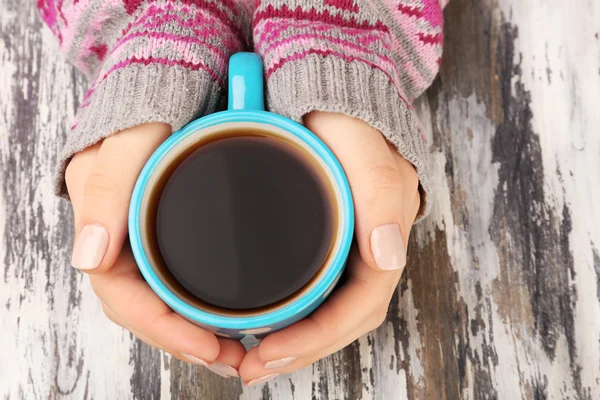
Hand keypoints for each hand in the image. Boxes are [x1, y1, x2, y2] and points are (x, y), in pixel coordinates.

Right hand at [66, 123, 245, 376]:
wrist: (183, 76)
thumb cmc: (155, 100)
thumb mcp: (130, 136)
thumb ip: (109, 185)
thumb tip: (91, 258)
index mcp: (105, 221)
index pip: (124, 296)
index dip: (164, 331)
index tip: (209, 349)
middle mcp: (122, 234)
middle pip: (147, 308)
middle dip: (186, 342)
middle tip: (233, 359)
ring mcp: (145, 234)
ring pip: (163, 299)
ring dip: (195, 331)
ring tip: (236, 349)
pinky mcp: (170, 228)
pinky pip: (178, 279)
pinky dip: (199, 305)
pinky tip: (225, 315)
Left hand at [238, 112, 420, 384]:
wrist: (326, 89)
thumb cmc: (342, 111)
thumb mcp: (360, 139)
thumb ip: (378, 185)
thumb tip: (387, 253)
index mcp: (384, 230)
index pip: (360, 306)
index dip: (319, 339)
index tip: (270, 353)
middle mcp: (370, 245)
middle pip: (343, 320)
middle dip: (300, 351)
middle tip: (250, 368)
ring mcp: (350, 245)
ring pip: (330, 312)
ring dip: (295, 343)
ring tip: (250, 359)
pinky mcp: (330, 241)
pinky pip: (317, 292)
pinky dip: (292, 318)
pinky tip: (264, 324)